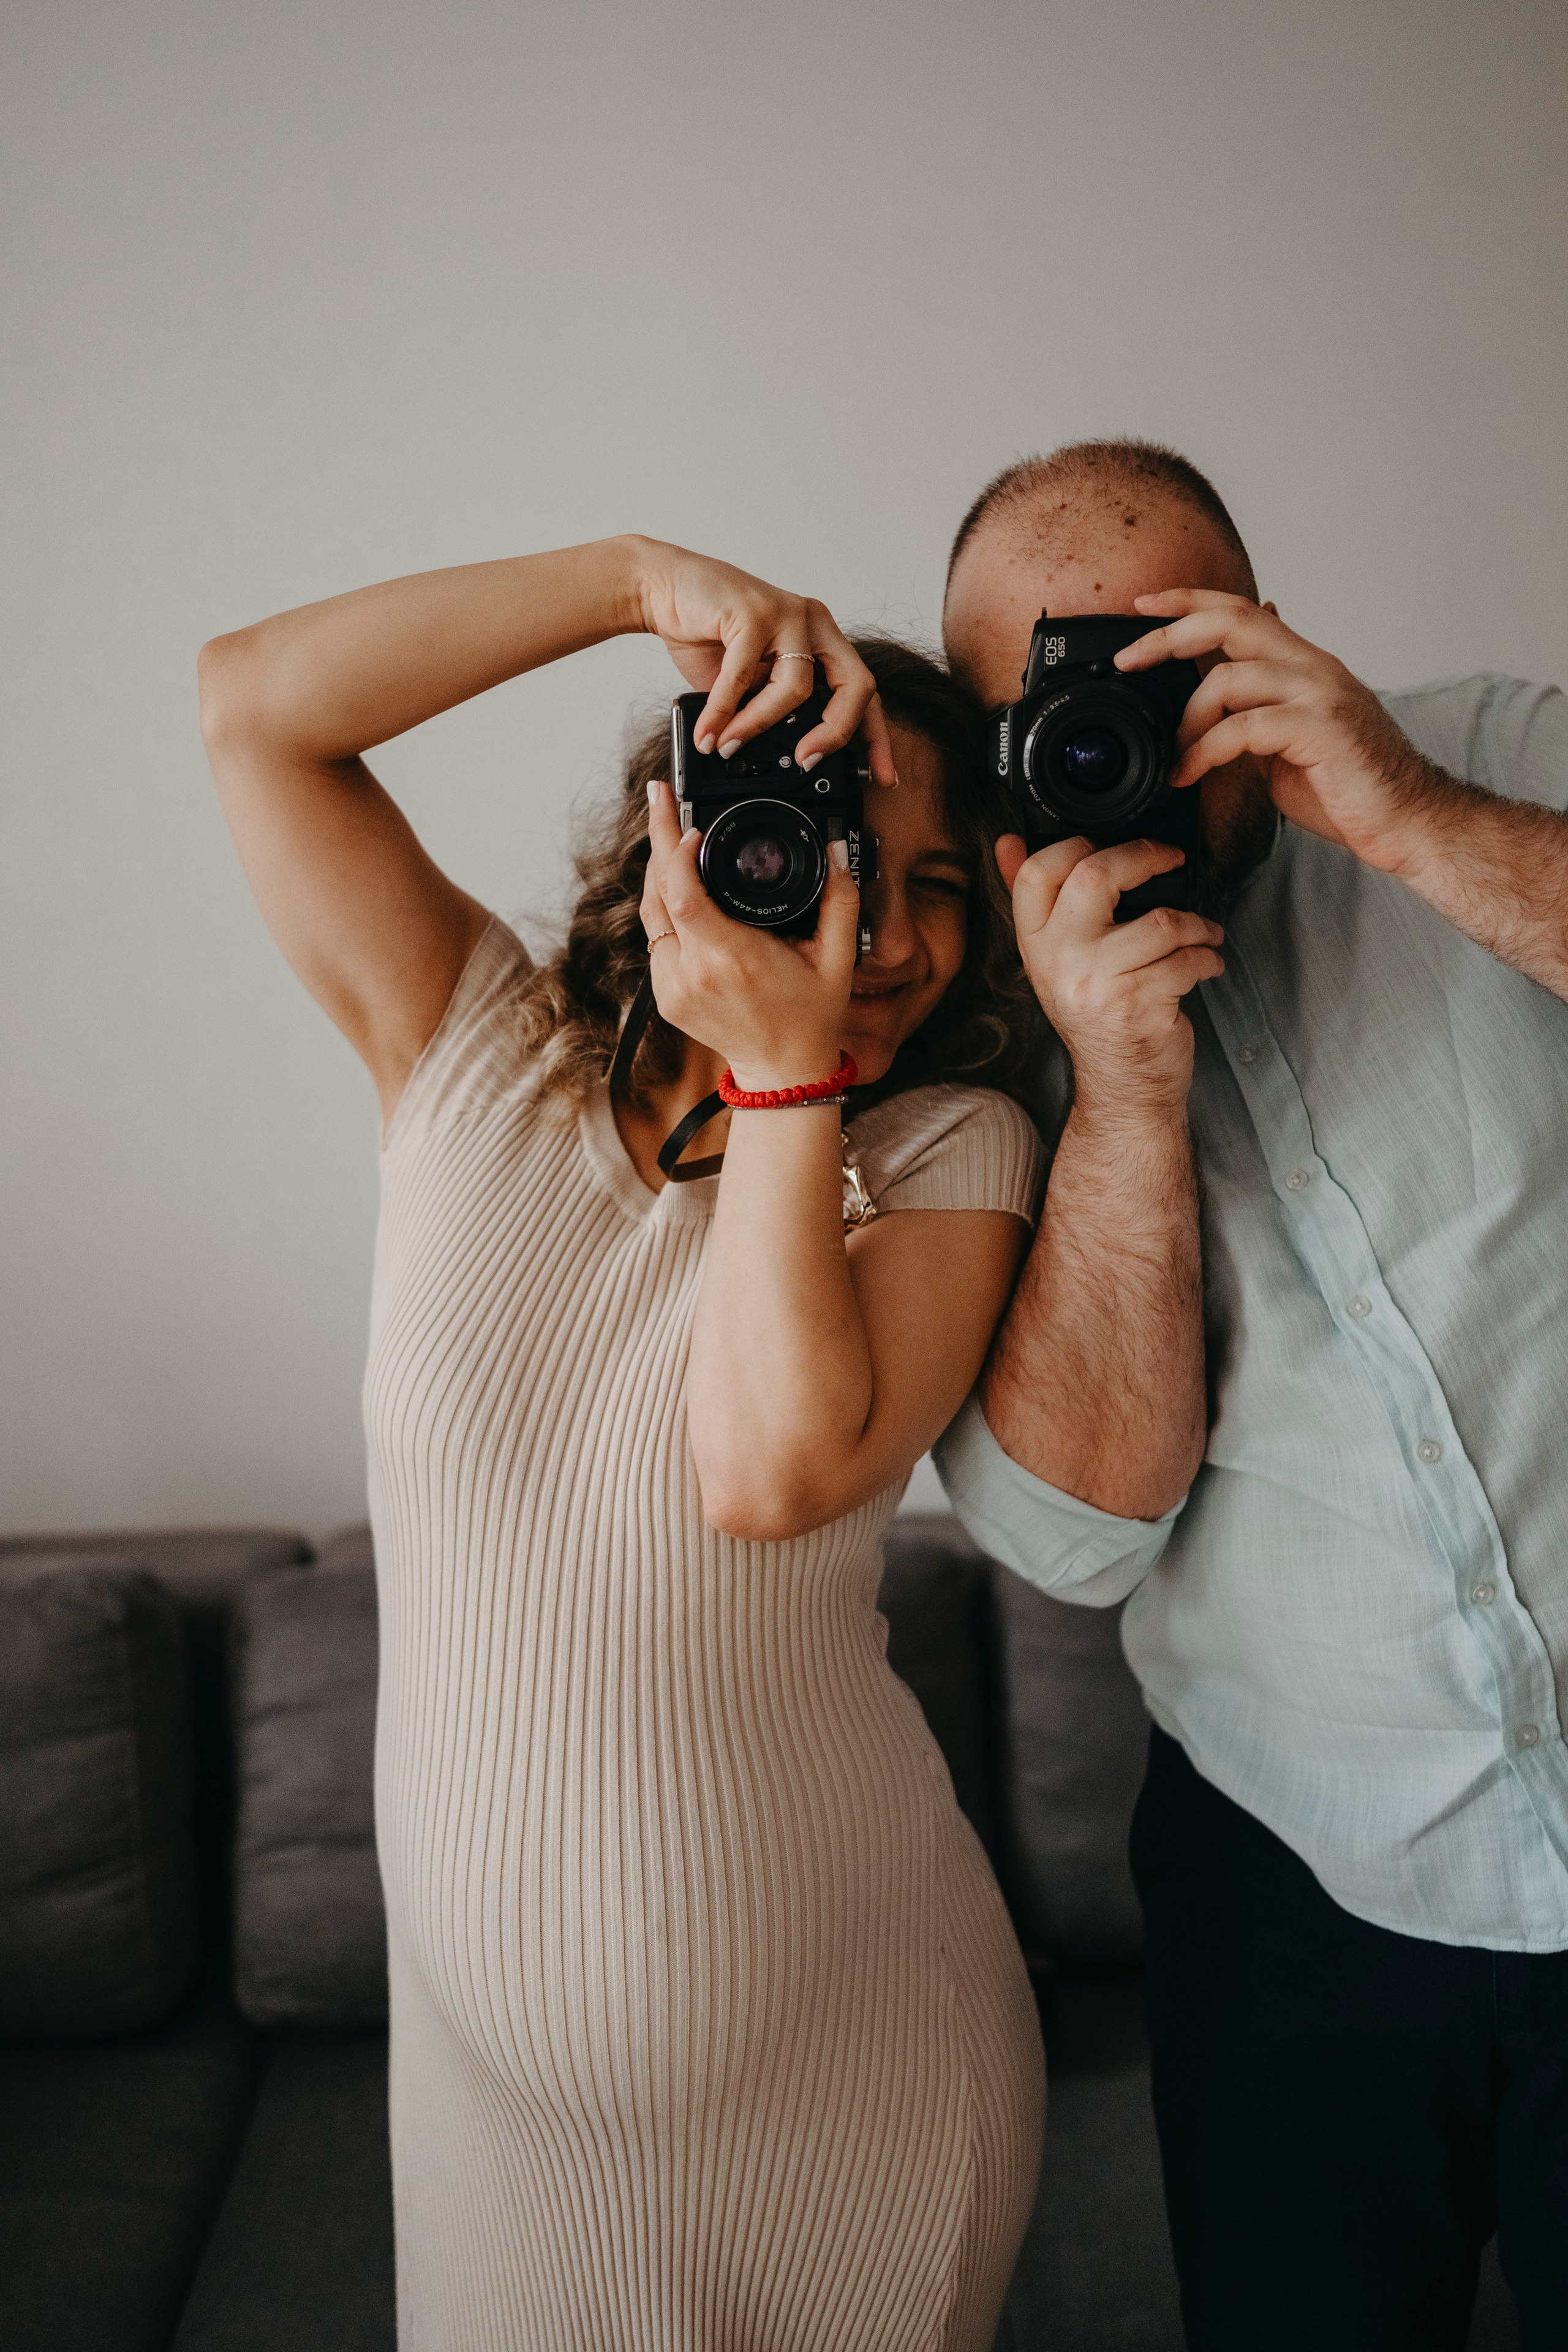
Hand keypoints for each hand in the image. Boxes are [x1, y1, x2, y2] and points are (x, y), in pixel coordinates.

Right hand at [627, 537, 897, 786]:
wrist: (662, 588)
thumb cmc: (707, 634)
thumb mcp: (750, 682)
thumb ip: (771, 711)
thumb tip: (785, 760)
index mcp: (821, 640)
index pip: (863, 692)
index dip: (875, 738)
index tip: (883, 777)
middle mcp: (814, 623)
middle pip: (855, 686)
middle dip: (837, 733)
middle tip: (807, 763)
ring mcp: (788, 613)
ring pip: (797, 688)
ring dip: (759, 727)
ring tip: (729, 746)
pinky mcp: (754, 611)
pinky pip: (745, 677)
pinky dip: (723, 713)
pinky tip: (708, 733)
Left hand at [640, 780, 859, 1088]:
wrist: (783, 1073)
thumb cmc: (810, 1016)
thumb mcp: (837, 958)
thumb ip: (840, 900)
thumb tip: (834, 851)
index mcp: (732, 959)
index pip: (682, 893)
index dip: (675, 850)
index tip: (684, 820)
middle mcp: (694, 973)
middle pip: (656, 893)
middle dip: (656, 841)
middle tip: (660, 799)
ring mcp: (673, 988)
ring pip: (649, 914)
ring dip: (657, 871)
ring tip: (668, 832)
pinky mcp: (664, 997)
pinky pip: (656, 939)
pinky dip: (664, 906)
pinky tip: (677, 884)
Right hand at [997, 834, 1224, 1117]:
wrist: (1122, 1087)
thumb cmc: (1099, 1017)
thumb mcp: (1059, 960)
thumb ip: (1038, 902)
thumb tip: (1008, 843)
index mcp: (1035, 945)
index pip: (1034, 873)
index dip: (1074, 845)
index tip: (1106, 843)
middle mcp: (1058, 962)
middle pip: (1095, 876)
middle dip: (1146, 856)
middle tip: (1170, 859)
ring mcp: (1095, 985)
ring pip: (1161, 921)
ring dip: (1197, 923)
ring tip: (1202, 932)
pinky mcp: (1136, 1005)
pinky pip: (1185, 959)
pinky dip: (1207, 957)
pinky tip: (1205, 963)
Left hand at [1118, 589, 1439, 874]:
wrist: (1408, 822)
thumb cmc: (1348, 789)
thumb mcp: (1287, 741)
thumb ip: (1255, 709)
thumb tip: (1221, 684)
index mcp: (1304, 665)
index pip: (1240, 609)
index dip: (1188, 601)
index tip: (1143, 606)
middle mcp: (1314, 668)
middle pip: (1231, 621)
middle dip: (1169, 635)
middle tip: (1128, 661)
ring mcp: (1321, 694)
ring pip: (1230, 677)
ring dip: (1186, 719)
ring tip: (1173, 756)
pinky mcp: (1321, 729)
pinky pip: (1243, 727)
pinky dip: (1204, 752)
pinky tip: (1188, 775)